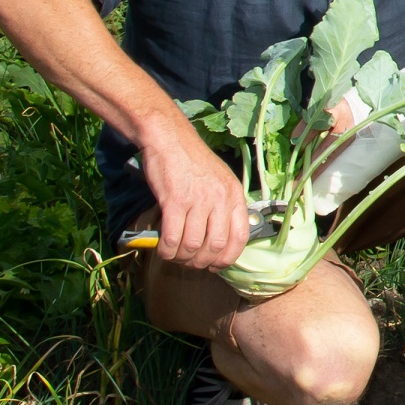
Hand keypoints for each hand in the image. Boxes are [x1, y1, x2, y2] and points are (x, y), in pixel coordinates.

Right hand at [139, 118, 250, 270]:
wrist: (169, 139)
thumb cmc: (192, 161)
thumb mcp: (219, 181)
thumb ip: (223, 206)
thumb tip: (219, 241)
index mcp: (235, 194)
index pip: (241, 237)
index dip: (228, 258)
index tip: (216, 265)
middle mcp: (220, 198)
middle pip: (216, 246)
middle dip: (202, 262)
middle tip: (190, 263)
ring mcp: (198, 200)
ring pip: (193, 246)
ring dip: (182, 258)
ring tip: (175, 256)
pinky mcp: (175, 201)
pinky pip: (172, 238)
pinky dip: (167, 250)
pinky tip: (163, 250)